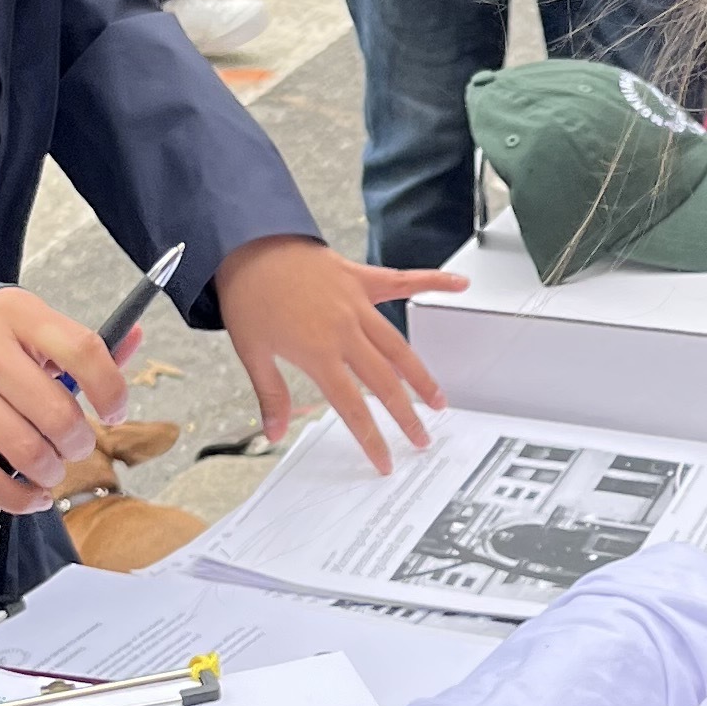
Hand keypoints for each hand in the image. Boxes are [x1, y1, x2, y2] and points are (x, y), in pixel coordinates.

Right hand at [0, 287, 133, 513]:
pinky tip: (36, 495)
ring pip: (25, 451)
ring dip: (53, 471)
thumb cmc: (5, 339)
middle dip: (80, 441)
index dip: (112, 390)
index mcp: (19, 315)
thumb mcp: (43, 326)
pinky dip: (17, 498)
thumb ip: (89, 343)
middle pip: (56, 413)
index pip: (82, 351)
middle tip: (77, 444)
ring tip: (55, 465)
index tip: (116, 412)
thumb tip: (135, 337)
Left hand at [214, 232, 465, 472]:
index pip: (352, 406)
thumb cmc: (248, 297)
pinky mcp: (361, 278)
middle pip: (385, 382)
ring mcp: (357, 304)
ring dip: (421, 376)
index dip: (371, 438)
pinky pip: (403, 281)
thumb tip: (274, 433)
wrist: (246, 244)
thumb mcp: (252, 352)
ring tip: (439, 399)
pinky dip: (432, 282)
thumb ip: (270, 395)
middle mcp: (344, 331)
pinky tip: (459, 285)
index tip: (385, 461)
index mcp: (318, 353)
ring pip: (399, 346)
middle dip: (406, 415)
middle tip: (422, 439)